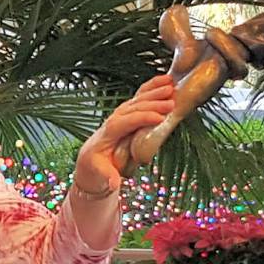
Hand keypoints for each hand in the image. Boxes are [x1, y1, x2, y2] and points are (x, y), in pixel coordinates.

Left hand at [76, 76, 175, 194]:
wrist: (91, 162)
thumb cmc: (96, 169)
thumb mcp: (100, 177)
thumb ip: (107, 179)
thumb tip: (113, 184)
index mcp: (106, 135)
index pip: (123, 123)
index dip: (140, 119)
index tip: (159, 119)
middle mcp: (113, 120)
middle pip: (132, 108)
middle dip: (151, 103)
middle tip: (171, 102)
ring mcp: (120, 115)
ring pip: (137, 99)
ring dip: (153, 92)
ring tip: (172, 86)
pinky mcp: (128, 113)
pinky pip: (140, 97)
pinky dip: (152, 87)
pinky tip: (165, 80)